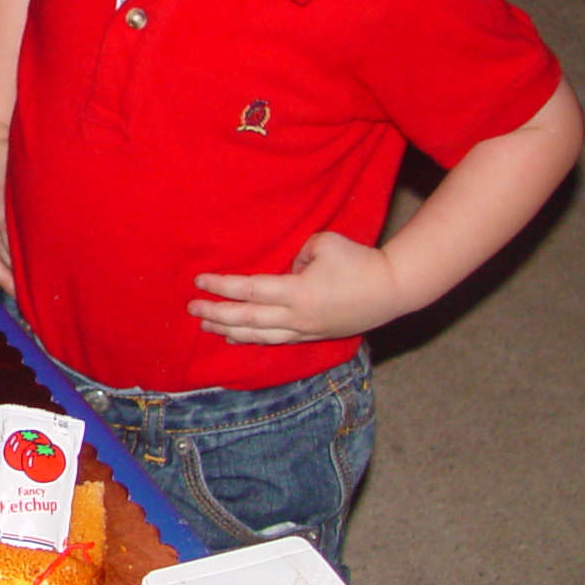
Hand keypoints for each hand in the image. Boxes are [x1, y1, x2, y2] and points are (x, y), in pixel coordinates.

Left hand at [191, 232, 404, 345]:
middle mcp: (297, 317)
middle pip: (247, 319)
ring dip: (229, 331)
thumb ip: (295, 255)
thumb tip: (284, 269)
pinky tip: (236, 338)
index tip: (199, 281)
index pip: (249, 290)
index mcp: (298, 292)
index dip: (221, 287)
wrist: (394, 289)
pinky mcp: (314, 336)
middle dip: (216, 314)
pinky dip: (253, 339)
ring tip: (206, 326)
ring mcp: (305, 331)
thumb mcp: (323, 244)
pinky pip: (276, 341)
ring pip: (259, 336)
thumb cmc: (359, 261)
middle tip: (191, 308)